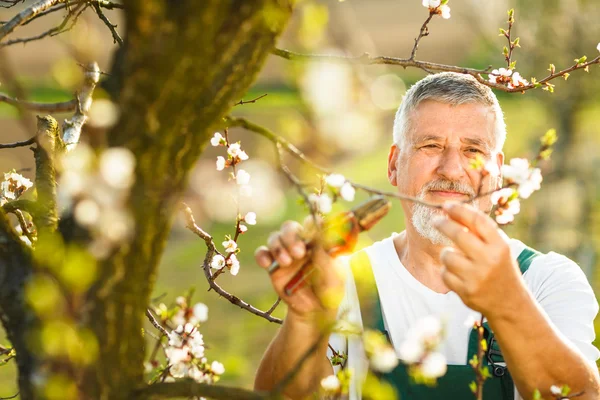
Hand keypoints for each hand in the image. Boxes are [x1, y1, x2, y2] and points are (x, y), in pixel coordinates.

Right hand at [254, 218, 345, 323]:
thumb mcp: (334, 275)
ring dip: (278, 247)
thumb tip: (317, 238)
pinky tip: (267, 263)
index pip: (312, 223)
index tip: (315, 229)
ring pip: (274, 237)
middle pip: (289, 228)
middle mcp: (300, 243)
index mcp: (317, 240)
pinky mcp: (273, 266)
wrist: (315, 310)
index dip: (312, 223)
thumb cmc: (329, 289)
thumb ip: (325, 257)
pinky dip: (261, 255)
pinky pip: (262, 253)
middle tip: (299, 253)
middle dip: (291, 237)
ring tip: (286, 263)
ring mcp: (286, 253)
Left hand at [432, 202, 527, 317]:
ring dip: (447, 254)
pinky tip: (458, 274)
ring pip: (447, 255)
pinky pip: (445, 274)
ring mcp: (477, 277)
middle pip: (458, 234)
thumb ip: (480, 232)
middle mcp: (489, 260)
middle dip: (443, 224)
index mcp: (500, 246)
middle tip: (436, 220)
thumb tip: (452, 211)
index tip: (447, 205)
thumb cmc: (500, 268)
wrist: (510, 303)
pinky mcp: (466, 291)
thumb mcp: (498, 248)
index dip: (459, 210)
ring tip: (456, 258)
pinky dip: (447, 272)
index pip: (477, 221)